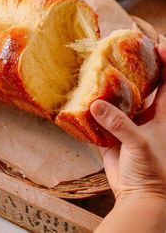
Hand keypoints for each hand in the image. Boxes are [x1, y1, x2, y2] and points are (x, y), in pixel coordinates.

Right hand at [90, 44, 165, 201]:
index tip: (157, 45)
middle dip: (132, 69)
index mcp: (161, 113)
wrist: (138, 195)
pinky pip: (99, 119)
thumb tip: (95, 105)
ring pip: (117, 100)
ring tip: (97, 70)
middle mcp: (144, 114)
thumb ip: (119, 123)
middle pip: (140, 86)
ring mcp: (126, 123)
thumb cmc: (152, 169)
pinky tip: (82, 99)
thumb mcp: (140, 143)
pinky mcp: (109, 135)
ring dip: (108, 88)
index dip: (165, 62)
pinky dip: (90, 111)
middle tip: (119, 52)